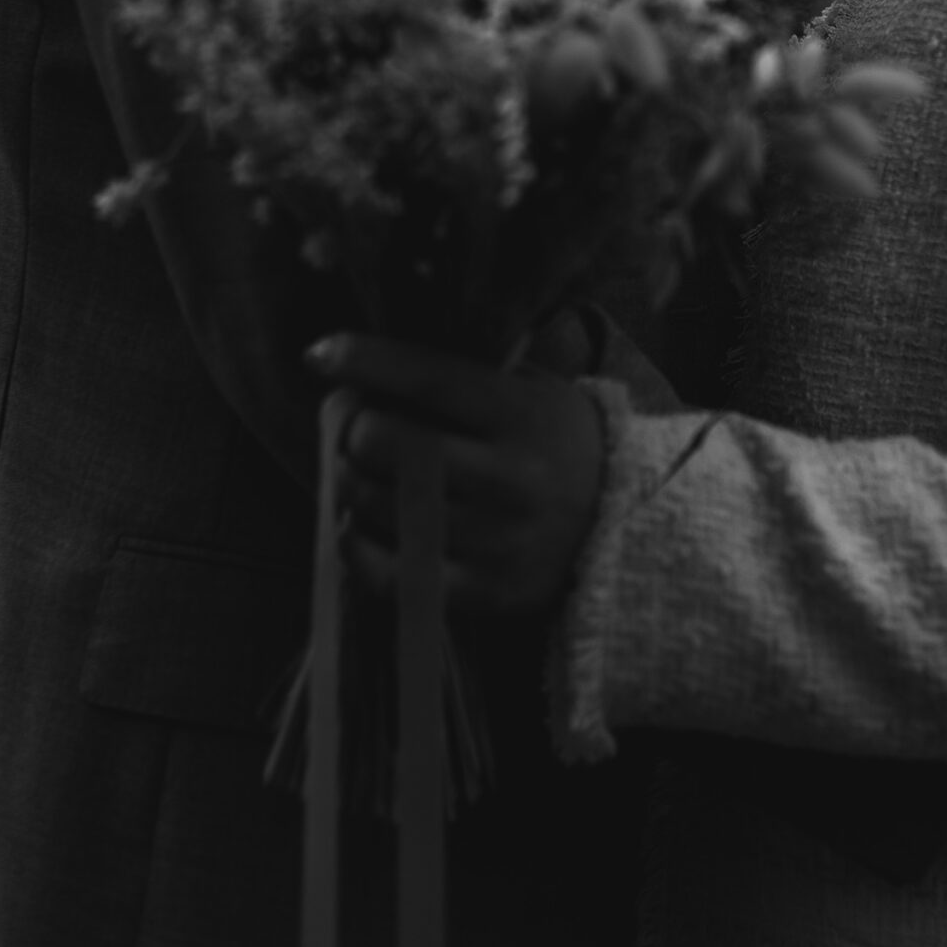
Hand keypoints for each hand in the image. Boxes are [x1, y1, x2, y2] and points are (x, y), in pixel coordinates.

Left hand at [307, 333, 605, 617]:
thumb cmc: (556, 442)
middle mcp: (512, 477)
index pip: (428, 378)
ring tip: (351, 470)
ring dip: (346, 484)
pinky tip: (353, 525)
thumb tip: (367, 367)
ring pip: (383, 508)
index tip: (321, 353)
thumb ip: (462, 377)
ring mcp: (498, 540)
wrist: (626, 524)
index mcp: (523, 414)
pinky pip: (393, 575)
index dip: (365, 361)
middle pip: (390, 445)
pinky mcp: (485, 592)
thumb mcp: (529, 391)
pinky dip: (356, 549)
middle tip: (351, 425)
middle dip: (353, 429)